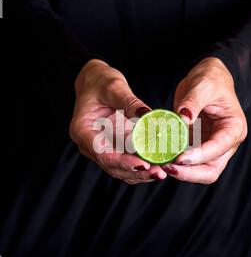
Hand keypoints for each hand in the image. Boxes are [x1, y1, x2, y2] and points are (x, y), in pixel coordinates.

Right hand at [70, 59, 166, 183]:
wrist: (95, 82)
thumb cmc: (100, 82)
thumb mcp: (113, 87)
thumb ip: (129, 102)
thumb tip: (147, 114)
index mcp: (82, 130)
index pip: (102, 153)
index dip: (123, 162)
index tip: (143, 164)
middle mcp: (89, 144)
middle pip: (112, 166)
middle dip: (136, 171)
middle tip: (159, 172)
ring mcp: (100, 149)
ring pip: (120, 169)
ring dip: (140, 173)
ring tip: (161, 172)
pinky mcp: (112, 149)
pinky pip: (126, 162)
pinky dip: (141, 166)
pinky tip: (158, 166)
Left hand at [163, 57, 246, 182]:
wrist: (208, 78)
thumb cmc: (211, 79)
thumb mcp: (203, 85)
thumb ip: (193, 102)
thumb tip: (183, 119)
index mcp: (234, 129)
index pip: (218, 148)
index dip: (199, 156)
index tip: (180, 158)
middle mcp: (225, 144)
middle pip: (211, 170)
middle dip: (190, 173)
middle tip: (167, 167)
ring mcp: (211, 148)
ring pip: (198, 171)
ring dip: (180, 171)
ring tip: (159, 164)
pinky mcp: (196, 148)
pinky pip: (186, 162)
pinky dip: (173, 163)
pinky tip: (158, 159)